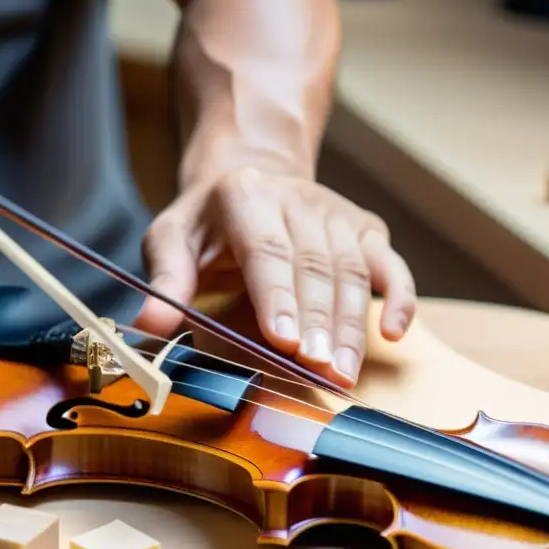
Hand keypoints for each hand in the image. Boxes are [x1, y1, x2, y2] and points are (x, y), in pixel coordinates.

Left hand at [134, 166, 416, 386]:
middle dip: (319, 323)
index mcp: (245, 196)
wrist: (251, 175)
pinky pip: (390, 264)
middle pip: (315, 266)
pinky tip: (396, 333)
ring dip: (352, 326)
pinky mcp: (365, 229)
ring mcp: (336, 213)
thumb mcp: (171, 238)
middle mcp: (298, 198)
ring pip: (353, 272)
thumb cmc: (207, 222)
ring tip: (344, 373)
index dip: (278, 297)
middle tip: (318, 370)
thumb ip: (165, 281)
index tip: (284, 341)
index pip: (267, 251)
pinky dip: (400, 298)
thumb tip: (149, 325)